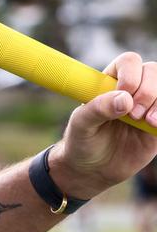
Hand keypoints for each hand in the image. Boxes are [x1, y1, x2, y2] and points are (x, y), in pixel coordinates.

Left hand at [48, 51, 156, 199]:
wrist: (93, 169)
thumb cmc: (82, 140)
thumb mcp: (82, 124)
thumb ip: (98, 108)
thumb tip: (125, 99)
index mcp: (110, 81)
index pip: (129, 62)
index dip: (131, 75)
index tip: (124, 95)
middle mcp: (132, 90)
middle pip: (153, 71)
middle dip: (148, 90)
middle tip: (134, 114)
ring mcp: (148, 107)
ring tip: (147, 123)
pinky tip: (156, 127)